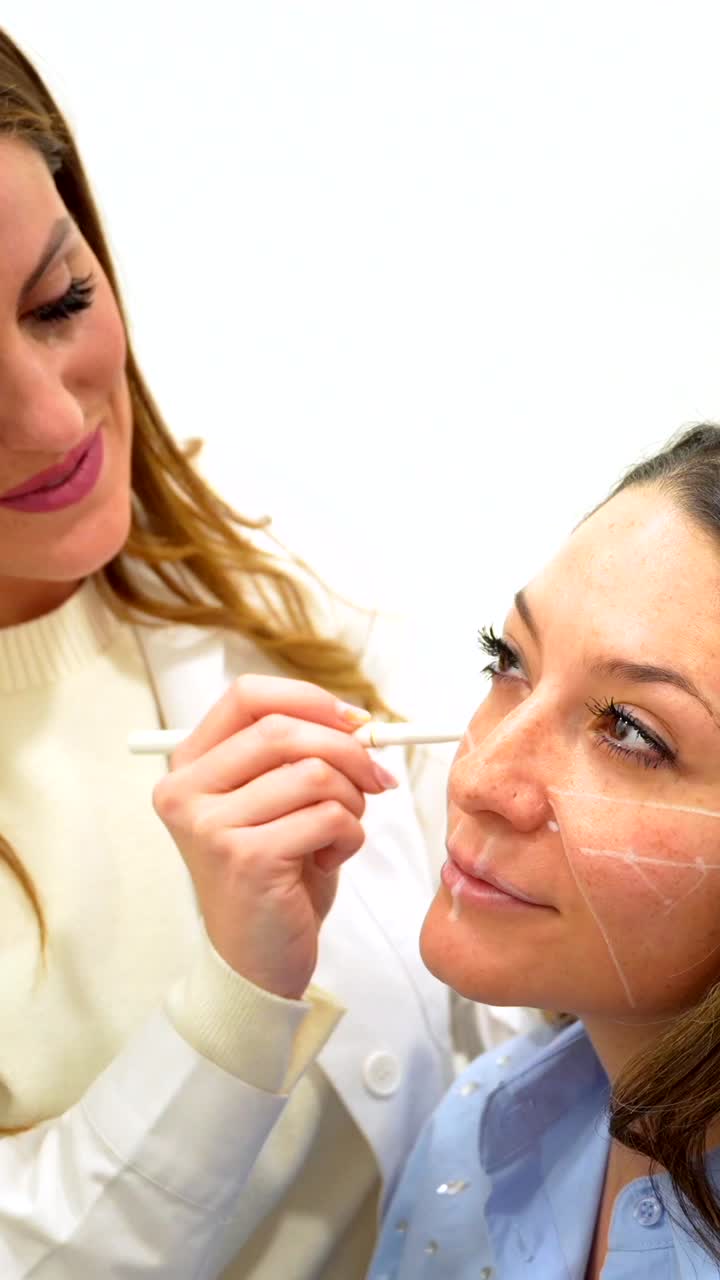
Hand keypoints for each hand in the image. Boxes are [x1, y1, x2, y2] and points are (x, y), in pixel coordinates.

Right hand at [153, 675, 397, 997]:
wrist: (258, 963)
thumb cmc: (276, 876)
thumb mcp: (278, 801)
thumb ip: (298, 755)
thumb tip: (359, 721)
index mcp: (189, 766)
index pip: (246, 695)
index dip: (309, 700)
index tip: (354, 722)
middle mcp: (186, 792)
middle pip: (283, 730)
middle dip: (348, 749)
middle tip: (377, 777)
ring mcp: (211, 826)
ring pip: (313, 773)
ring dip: (352, 800)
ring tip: (342, 830)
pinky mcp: (245, 859)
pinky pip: (327, 816)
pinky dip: (350, 835)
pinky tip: (330, 860)